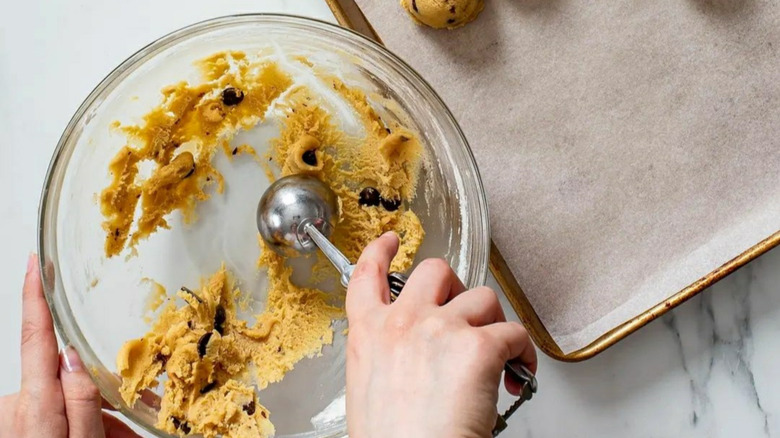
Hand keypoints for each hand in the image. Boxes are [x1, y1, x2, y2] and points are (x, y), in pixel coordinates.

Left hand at [0, 254, 139, 437]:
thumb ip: (81, 404)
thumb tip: (72, 358)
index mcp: (34, 408)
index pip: (35, 340)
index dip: (35, 298)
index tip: (33, 264)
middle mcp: (18, 409)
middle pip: (67, 384)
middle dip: (102, 402)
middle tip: (135, 425)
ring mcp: (18, 420)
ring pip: (66, 406)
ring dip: (96, 423)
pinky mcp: (21, 428)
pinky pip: (57, 421)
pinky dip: (82, 430)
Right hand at [345, 233, 536, 437]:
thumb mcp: (367, 390)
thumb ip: (385, 356)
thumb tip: (408, 356)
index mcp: (369, 335)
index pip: (368, 275)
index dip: (380, 251)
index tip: (391, 241)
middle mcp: (404, 322)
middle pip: (435, 270)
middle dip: (455, 285)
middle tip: (465, 311)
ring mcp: (441, 328)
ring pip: (482, 297)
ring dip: (493, 321)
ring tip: (496, 353)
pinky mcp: (479, 346)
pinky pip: (514, 333)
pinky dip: (523, 353)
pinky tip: (516, 374)